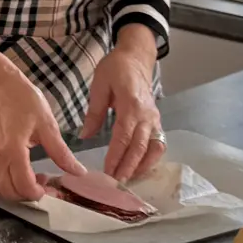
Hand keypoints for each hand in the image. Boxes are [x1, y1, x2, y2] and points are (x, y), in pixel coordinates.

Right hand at [0, 66, 86, 201]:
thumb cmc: (24, 101)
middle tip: (44, 185)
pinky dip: (1, 183)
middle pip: (9, 192)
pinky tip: (16, 174)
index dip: (39, 194)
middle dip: (28, 195)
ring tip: (31, 179)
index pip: (23, 186)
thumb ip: (61, 153)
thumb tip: (79, 172)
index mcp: (13, 150)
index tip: (51, 189)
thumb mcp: (48, 125)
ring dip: (14, 191)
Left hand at [80, 35, 164, 181]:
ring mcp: (155, 119)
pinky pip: (158, 144)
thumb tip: (85, 136)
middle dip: (128, 167)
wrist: (136, 58)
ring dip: (142, 167)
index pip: (124, 137)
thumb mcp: (99, 86)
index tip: (108, 171)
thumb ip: (94, 112)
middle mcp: (147, 116)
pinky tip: (140, 168)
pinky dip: (151, 159)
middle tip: (116, 183)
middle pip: (140, 147)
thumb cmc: (115, 69)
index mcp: (131, 106)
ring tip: (128, 180)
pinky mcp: (157, 121)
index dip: (116, 156)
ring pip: (153, 149)